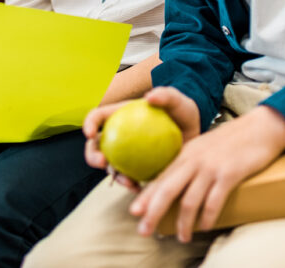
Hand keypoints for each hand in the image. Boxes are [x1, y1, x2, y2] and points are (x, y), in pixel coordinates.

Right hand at [83, 87, 201, 191]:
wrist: (195, 133)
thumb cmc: (182, 112)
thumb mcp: (178, 100)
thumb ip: (166, 95)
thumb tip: (150, 97)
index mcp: (119, 116)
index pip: (97, 117)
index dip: (88, 123)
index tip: (89, 133)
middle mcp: (118, 136)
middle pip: (96, 146)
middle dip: (92, 156)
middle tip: (103, 162)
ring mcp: (126, 154)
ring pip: (111, 167)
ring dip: (114, 176)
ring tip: (127, 182)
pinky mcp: (138, 170)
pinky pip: (131, 179)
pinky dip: (132, 185)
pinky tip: (141, 190)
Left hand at [130, 103, 284, 242]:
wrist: (259, 128)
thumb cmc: (231, 142)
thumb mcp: (204, 149)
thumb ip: (189, 165)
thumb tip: (173, 187)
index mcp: (185, 154)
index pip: (160, 177)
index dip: (145, 196)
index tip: (134, 212)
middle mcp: (194, 160)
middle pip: (167, 189)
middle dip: (153, 212)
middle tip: (144, 230)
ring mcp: (211, 167)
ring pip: (189, 200)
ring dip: (183, 223)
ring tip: (182, 237)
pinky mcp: (229, 174)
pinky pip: (213, 201)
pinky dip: (207, 217)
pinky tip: (205, 227)